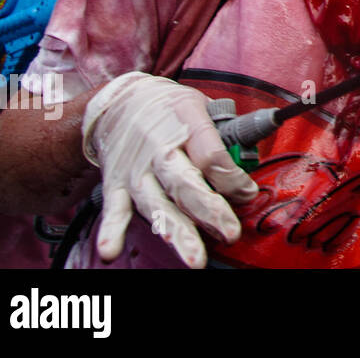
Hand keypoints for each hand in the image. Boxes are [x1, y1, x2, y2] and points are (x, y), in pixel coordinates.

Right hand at [82, 72, 257, 268]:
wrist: (118, 100)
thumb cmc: (167, 107)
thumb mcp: (200, 106)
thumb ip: (224, 134)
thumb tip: (248, 162)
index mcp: (185, 123)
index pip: (212, 155)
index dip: (233, 178)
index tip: (248, 193)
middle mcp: (159, 149)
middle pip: (186, 183)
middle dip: (210, 210)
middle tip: (230, 232)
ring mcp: (136, 170)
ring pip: (157, 204)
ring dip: (176, 232)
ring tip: (194, 258)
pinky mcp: (116, 185)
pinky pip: (114, 211)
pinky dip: (111, 231)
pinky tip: (110, 251)